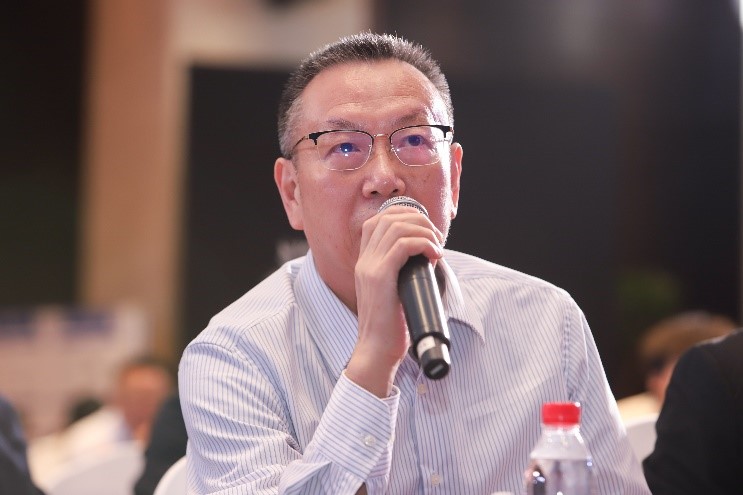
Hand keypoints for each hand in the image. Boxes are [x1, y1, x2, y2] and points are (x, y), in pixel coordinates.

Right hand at [345, 204, 443, 396]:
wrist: (377, 350)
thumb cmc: (391, 326)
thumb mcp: (395, 291)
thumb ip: (405, 271)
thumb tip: (430, 254)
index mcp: (365, 262)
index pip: (378, 221)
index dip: (403, 215)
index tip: (425, 228)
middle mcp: (364, 261)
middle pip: (388, 218)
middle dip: (418, 220)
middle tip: (436, 236)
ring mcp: (370, 268)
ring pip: (396, 227)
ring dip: (424, 231)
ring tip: (437, 246)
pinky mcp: (380, 278)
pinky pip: (403, 246)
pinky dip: (423, 243)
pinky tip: (434, 254)